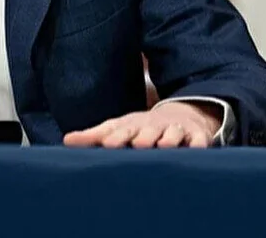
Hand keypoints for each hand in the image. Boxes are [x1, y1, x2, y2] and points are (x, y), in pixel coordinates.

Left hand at [62, 101, 221, 148]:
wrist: (180, 116)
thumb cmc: (141, 128)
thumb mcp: (119, 128)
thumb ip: (94, 136)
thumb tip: (66, 140)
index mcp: (133, 125)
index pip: (123, 130)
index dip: (116, 137)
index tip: (108, 144)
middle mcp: (153, 127)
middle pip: (148, 131)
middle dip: (143, 137)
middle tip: (138, 144)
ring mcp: (175, 131)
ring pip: (173, 135)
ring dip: (169, 139)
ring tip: (165, 146)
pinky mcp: (196, 137)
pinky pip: (199, 141)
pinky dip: (198, 144)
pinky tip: (196, 149)